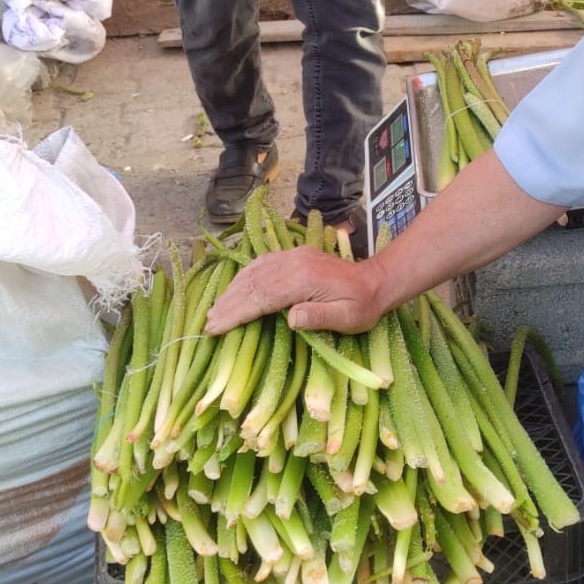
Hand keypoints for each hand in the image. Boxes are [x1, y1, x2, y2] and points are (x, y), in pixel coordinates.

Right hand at [208, 248, 383, 335]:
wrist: (376, 281)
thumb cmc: (362, 306)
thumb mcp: (348, 318)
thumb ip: (320, 317)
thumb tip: (290, 318)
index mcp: (304, 279)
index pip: (262, 297)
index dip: (237, 313)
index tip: (216, 327)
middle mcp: (294, 263)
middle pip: (252, 283)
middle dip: (228, 304)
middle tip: (208, 323)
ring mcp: (293, 257)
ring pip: (254, 271)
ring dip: (232, 291)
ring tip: (214, 310)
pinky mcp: (294, 256)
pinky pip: (262, 264)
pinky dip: (244, 277)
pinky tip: (234, 289)